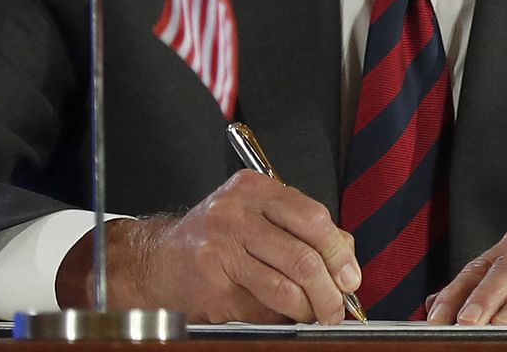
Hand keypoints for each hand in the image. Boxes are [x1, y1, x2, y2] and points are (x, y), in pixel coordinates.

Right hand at [57, 171, 359, 322]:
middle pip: (302, 255)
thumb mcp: (257, 215)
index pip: (313, 218)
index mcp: (254, 189)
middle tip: (338, 305)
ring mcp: (219, 251)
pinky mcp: (211, 286)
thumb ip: (302, 229)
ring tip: (317, 314)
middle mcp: (235, 215)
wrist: (155, 260)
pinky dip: (282, 317)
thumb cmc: (214, 237)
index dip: (339, 252)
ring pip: (284, 286)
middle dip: (329, 288)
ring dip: (309, 308)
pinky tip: (287, 316)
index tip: (351, 276)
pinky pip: (261, 307)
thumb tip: (347, 261)